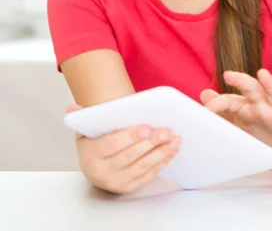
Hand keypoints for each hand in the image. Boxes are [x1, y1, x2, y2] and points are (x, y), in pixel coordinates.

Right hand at [66, 104, 181, 193]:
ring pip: (142, 167)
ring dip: (161, 153)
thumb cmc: (95, 142)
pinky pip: (149, 175)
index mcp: (91, 156)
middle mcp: (103, 172)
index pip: (111, 146)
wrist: (96, 164)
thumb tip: (73, 107)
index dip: (129, 137)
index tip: (146, 128)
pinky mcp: (130, 187)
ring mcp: (117, 182)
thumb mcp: (85, 130)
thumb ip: (81, 117)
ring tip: (175, 139)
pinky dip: (163, 162)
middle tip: (167, 131)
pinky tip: (173, 150)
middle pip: (130, 157)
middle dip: (150, 144)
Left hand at [200, 69, 271, 163]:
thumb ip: (224, 110)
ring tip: (263, 74)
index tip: (205, 109)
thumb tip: (204, 93)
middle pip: (252, 89)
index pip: (230, 100)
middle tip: (228, 75)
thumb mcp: (242, 124)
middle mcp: (262, 105)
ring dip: (270, 84)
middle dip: (241, 81)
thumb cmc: (264, 134)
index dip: (218, 103)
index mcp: (246, 107)